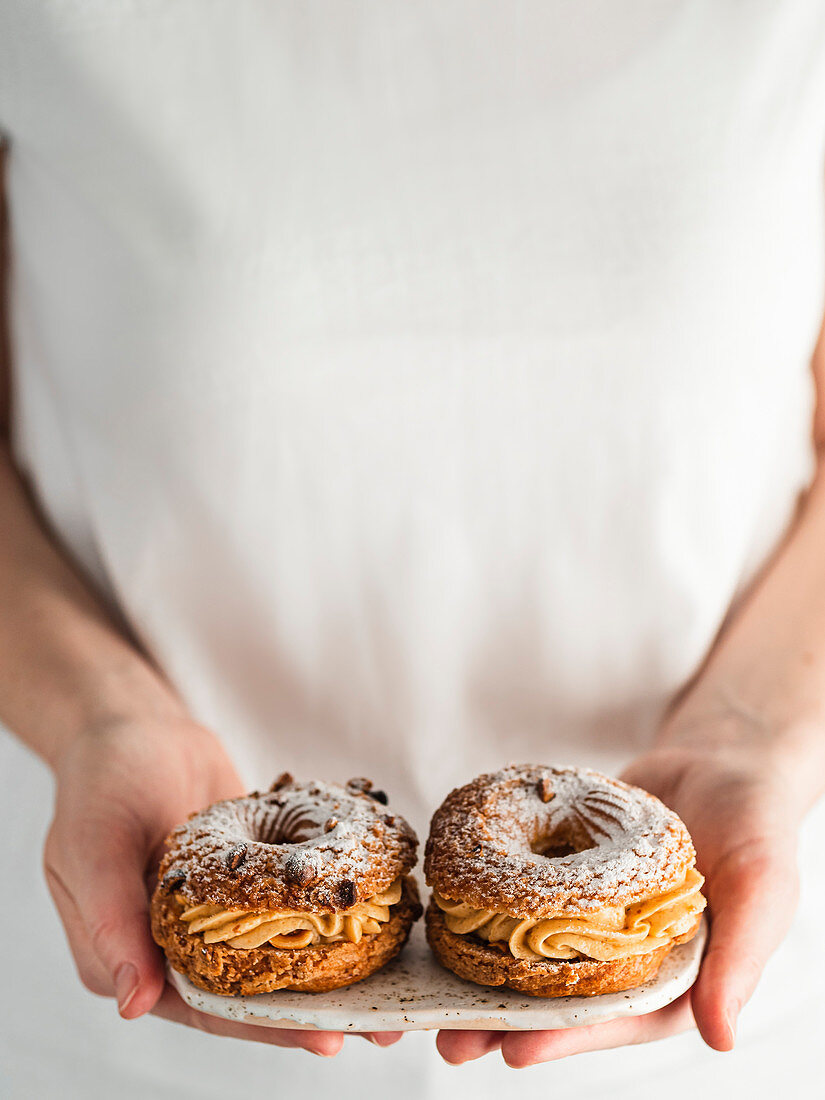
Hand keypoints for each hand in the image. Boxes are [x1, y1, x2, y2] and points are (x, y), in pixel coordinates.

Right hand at [44, 716, 399, 1055]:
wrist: (136, 725)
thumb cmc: (101, 780)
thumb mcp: (93, 847)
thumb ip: (111, 921)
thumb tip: (133, 1003)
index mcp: (128, 955)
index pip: (205, 1006)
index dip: (265, 1026)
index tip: (325, 1035)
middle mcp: (174, 943)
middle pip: (249, 992)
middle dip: (312, 1010)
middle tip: (379, 1024)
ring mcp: (214, 911)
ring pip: (275, 953)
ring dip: (330, 972)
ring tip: (392, 988)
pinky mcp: (246, 878)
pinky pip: (287, 904)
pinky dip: (325, 915)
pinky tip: (376, 923)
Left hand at [436, 716, 801, 1066]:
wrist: (723, 759)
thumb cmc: (756, 825)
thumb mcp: (762, 890)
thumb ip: (739, 961)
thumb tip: (719, 1037)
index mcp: (675, 978)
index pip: (616, 1019)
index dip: (566, 1035)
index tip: (515, 1049)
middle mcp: (629, 955)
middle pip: (563, 997)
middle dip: (507, 1020)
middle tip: (449, 1038)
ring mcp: (595, 915)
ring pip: (535, 952)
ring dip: (487, 972)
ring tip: (432, 991)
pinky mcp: (571, 875)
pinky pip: (530, 895)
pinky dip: (494, 906)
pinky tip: (452, 914)